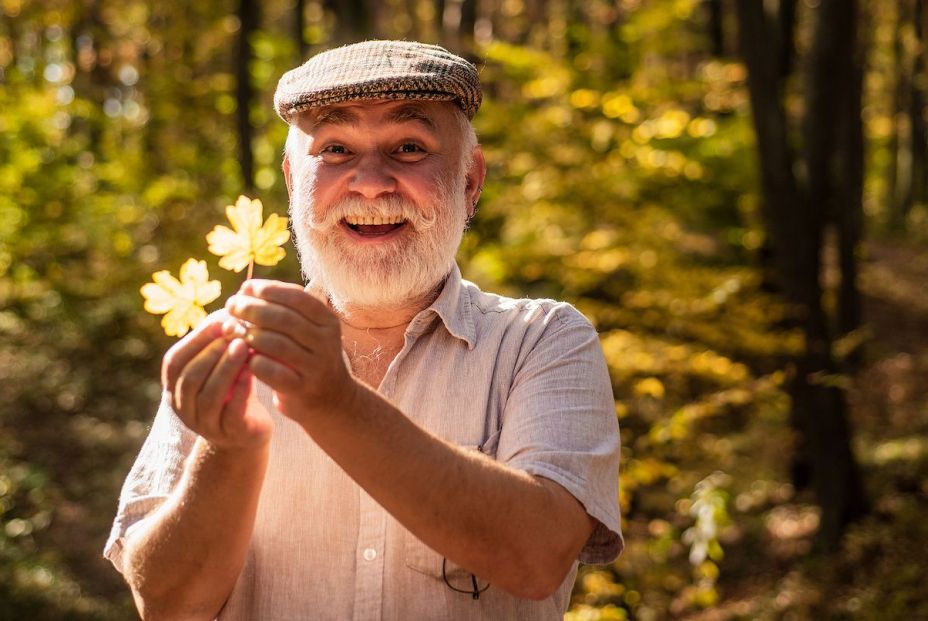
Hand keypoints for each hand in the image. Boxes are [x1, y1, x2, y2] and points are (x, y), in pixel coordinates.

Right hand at [162, 311, 271, 450]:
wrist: (245, 432)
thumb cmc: (232, 390)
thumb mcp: (219, 365)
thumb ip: (218, 342)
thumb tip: (230, 306)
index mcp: (174, 387)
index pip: (175, 360)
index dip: (196, 339)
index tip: (221, 319)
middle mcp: (183, 407)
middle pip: (190, 376)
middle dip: (212, 351)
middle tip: (234, 330)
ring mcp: (204, 424)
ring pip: (209, 394)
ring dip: (226, 367)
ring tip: (243, 346)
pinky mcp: (229, 434)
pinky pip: (231, 412)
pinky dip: (240, 390)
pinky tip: (252, 372)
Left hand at [223, 279, 356, 426]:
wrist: (330, 400)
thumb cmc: (307, 356)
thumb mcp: (307, 330)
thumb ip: (284, 310)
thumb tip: (247, 288)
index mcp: (328, 322)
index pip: (298, 297)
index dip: (269, 290)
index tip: (245, 288)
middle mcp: (327, 342)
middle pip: (285, 319)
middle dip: (253, 309)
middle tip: (232, 306)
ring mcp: (317, 367)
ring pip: (278, 344)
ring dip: (250, 334)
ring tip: (232, 330)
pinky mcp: (303, 389)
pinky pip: (273, 371)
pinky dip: (254, 361)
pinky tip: (244, 357)